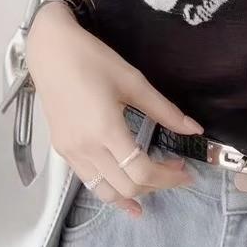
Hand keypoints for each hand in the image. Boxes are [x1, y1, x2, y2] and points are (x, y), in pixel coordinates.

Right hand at [24, 2, 203, 216]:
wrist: (51, 53)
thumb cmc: (92, 61)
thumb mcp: (134, 82)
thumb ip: (164, 110)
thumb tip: (194, 129)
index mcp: (106, 130)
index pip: (141, 172)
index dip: (168, 177)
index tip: (186, 172)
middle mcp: (86, 148)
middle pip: (126, 186)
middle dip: (157, 186)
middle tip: (175, 171)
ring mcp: (70, 152)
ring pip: (105, 192)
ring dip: (133, 193)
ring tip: (155, 184)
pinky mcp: (62, 150)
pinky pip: (89, 181)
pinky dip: (111, 189)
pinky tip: (124, 187)